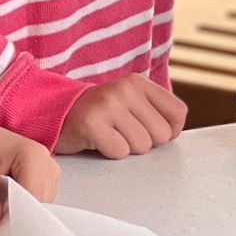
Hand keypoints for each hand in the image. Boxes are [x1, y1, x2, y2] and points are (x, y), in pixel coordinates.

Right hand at [56, 74, 188, 157]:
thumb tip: (176, 132)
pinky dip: (110, 153)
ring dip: (126, 148)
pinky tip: (99, 141)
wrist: (57, 112)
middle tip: (124, 134)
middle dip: (145, 142)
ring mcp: (108, 105)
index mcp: (139, 83)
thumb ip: (156, 111)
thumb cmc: (100, 113)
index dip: (170, 131)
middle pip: (161, 134)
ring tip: (110, 135)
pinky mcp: (92, 123)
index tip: (151, 132)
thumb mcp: (130, 102)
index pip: (178, 113)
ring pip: (141, 146)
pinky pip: (119, 152)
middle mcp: (125, 89)